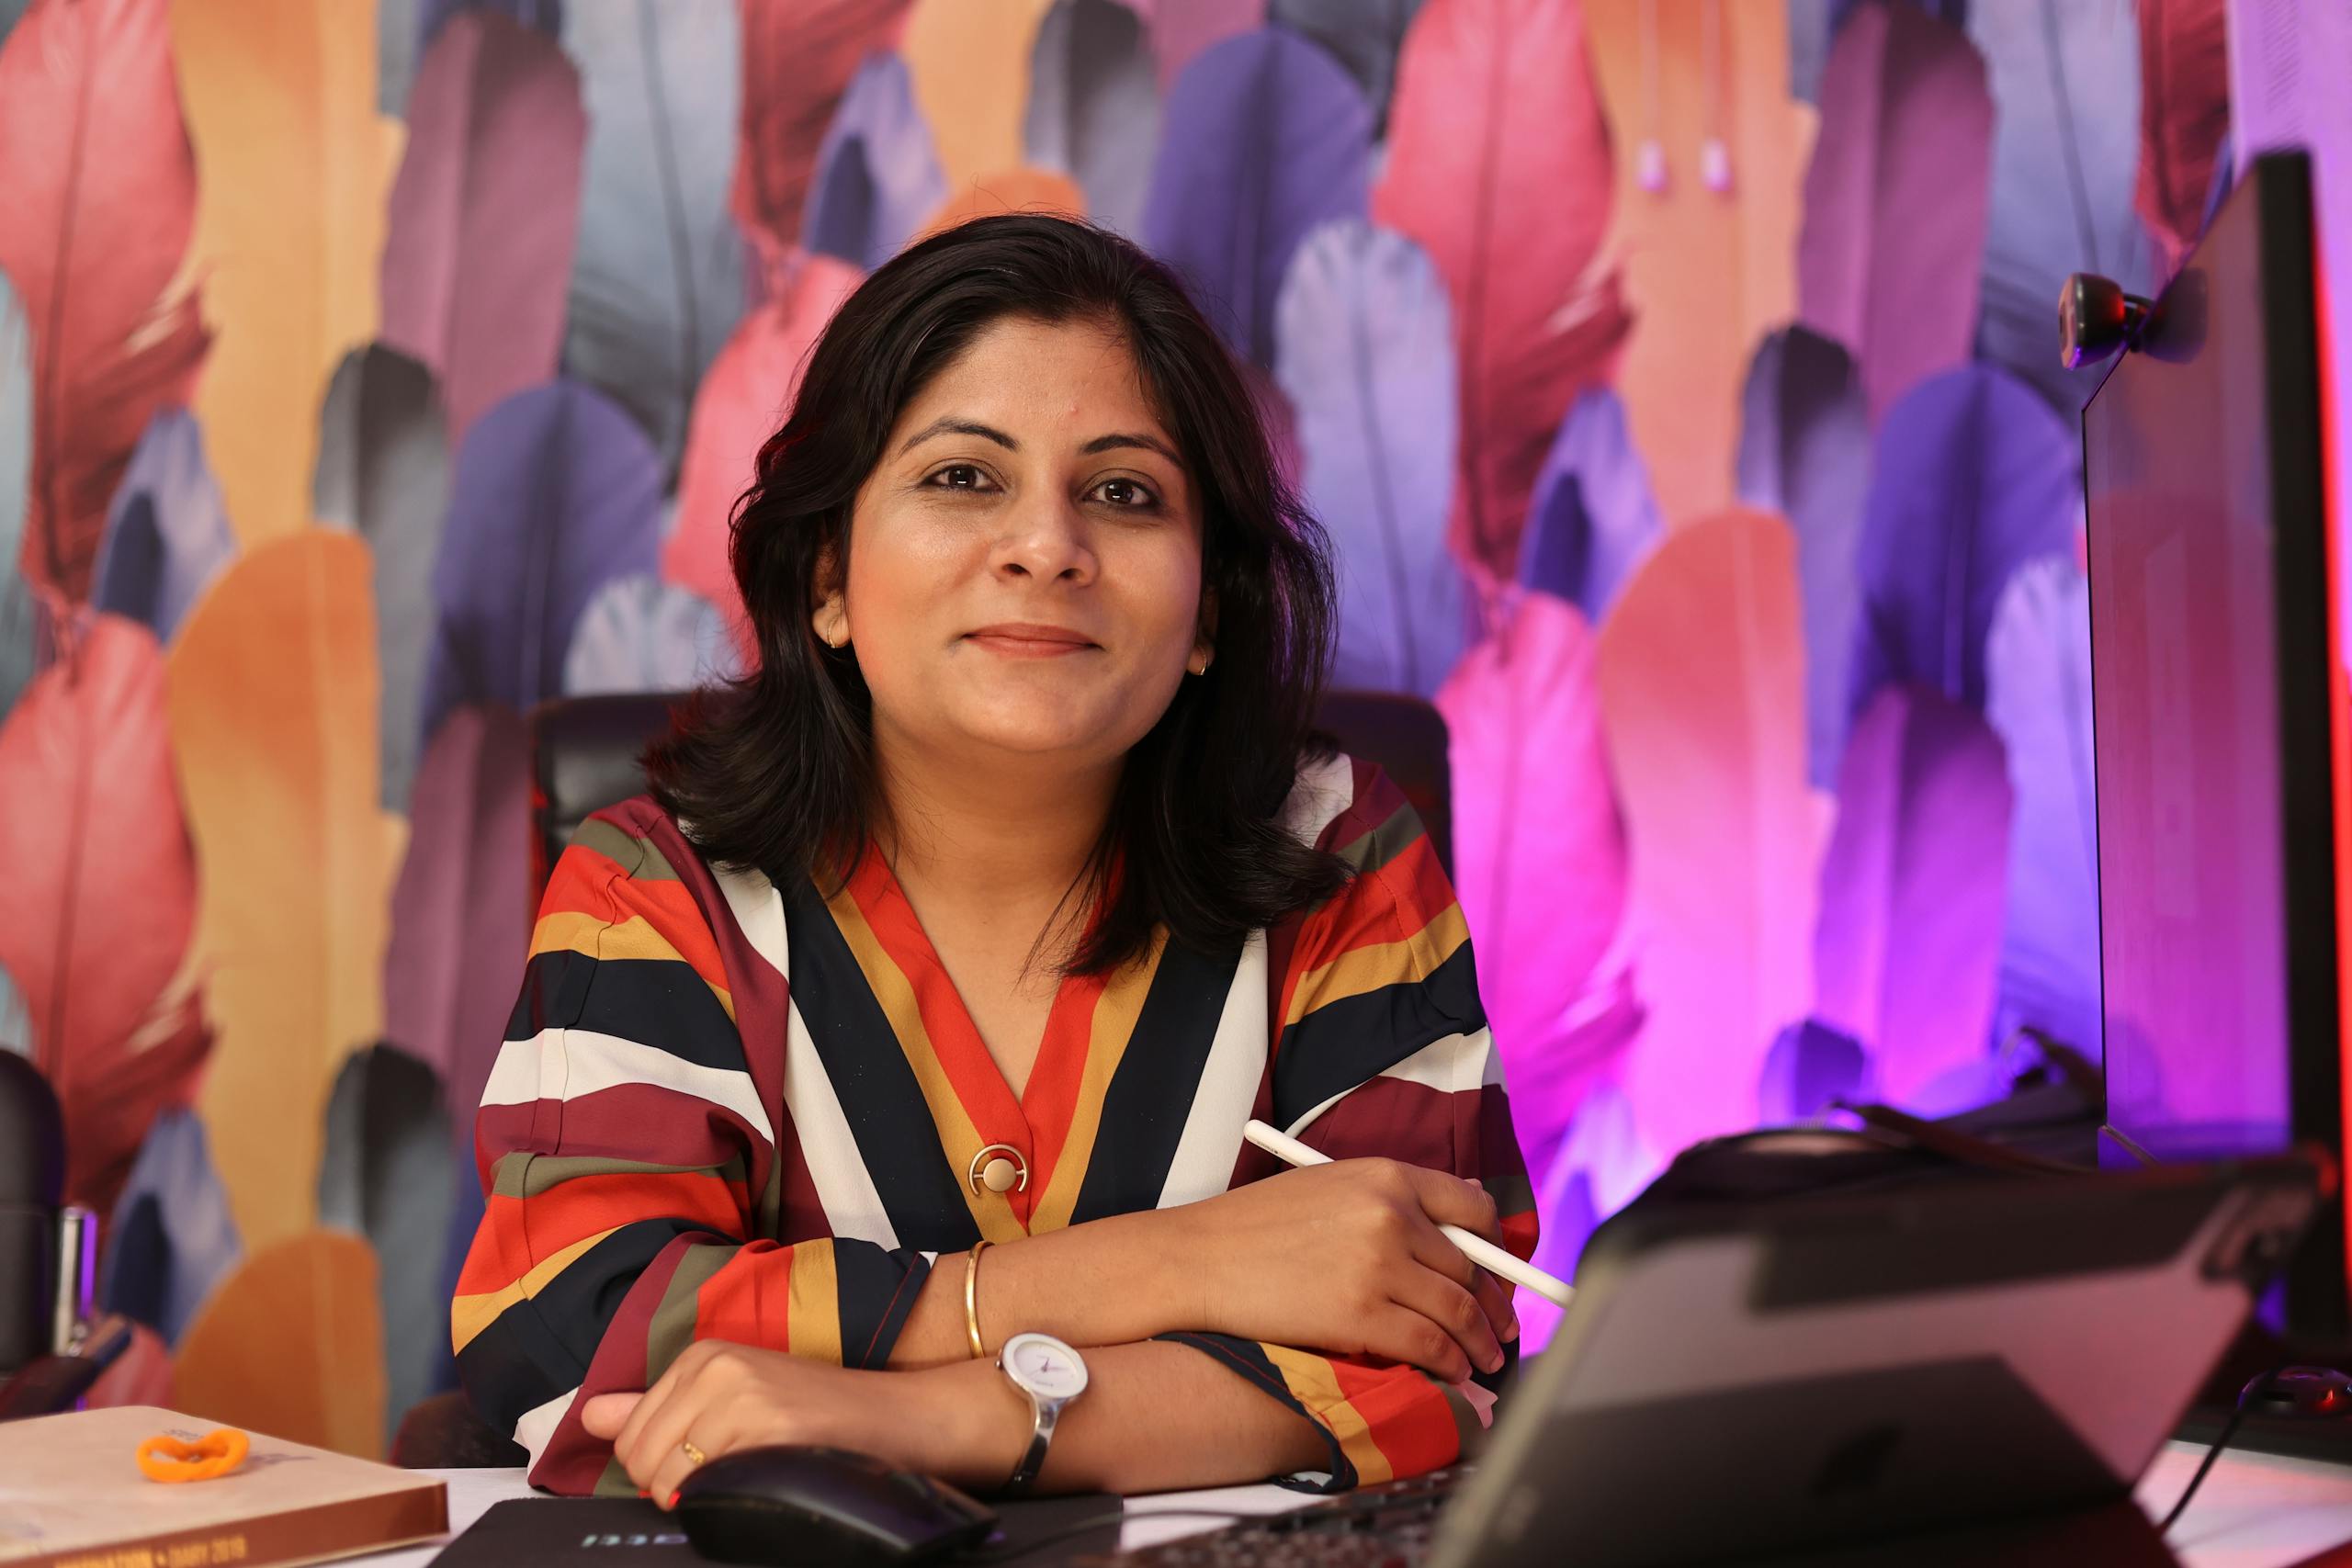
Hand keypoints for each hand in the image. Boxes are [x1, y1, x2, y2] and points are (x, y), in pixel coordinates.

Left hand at [580, 1343, 1023, 1507]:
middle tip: (729, 1478)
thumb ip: (655, 1408)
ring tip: (747, 1478)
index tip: (708, 1465)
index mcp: (702, 1356)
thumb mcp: (732, 1398)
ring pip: (667, 1477)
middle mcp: (714, 1366)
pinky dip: (721, 1499)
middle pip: (640, 1458)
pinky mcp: (765, 1427)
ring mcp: (739, 1395)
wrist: (895, 1419)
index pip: (630, 1436)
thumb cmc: (815, 1416)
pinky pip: (704, 1486)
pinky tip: (758, 1482)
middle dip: (671, 1487)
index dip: (659, 1469)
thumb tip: (590, 1415)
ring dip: (699, 1497)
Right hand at [1163, 1158, 1516, 1382]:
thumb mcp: (1331, 1185)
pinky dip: (1451, 1364)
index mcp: (1386, 1175)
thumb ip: (1394, 1195)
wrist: (1200, 1258)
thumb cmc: (1257, 1225)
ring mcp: (1378, 1265)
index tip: (1499, 1272)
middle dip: (1493, 1305)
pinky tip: (1453, 1373)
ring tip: (1485, 1359)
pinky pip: (1429, 1345)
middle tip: (1501, 1329)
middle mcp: (1391, 1215)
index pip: (1473, 1207)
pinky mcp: (1360, 1315)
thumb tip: (1465, 1203)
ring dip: (1479, 1342)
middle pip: (1470, 1266)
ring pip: (1457, 1310)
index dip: (1496, 1246)